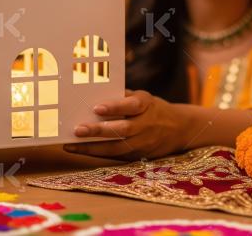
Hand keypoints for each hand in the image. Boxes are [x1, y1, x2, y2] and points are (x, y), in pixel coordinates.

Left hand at [64, 90, 186, 159]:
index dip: (115, 107)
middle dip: (98, 131)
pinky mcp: (140, 155)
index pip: (131, 106)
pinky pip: (117, 156)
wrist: (180, 129)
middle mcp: (147, 125)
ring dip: (93, 148)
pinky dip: (99, 154)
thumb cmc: (153, 109)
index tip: (96, 108)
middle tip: (77, 130)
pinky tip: (82, 150)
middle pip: (122, 130)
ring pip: (117, 147)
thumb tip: (95, 95)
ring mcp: (144, 142)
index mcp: (147, 105)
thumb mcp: (144, 97)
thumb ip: (123, 97)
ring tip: (72, 145)